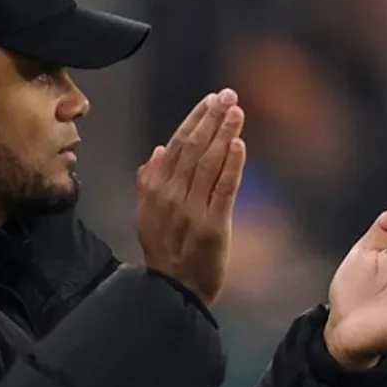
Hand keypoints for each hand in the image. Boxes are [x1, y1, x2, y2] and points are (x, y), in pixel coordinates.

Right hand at [136, 89, 246, 306]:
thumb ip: (149, 182)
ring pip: (208, 164)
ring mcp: (191, 211)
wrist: (173, 291)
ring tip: (236, 111)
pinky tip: (239, 145)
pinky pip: (223, 190)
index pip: (176, 145)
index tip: (210, 99)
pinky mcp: (213, 227)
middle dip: (211, 118)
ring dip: (223, 134)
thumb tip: (159, 149)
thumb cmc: (164, 251)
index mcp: (154, 190)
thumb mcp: (146, 215)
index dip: (194, 119)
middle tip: (228, 95)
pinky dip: (231, 166)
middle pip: (193, 148)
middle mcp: (170, 196)